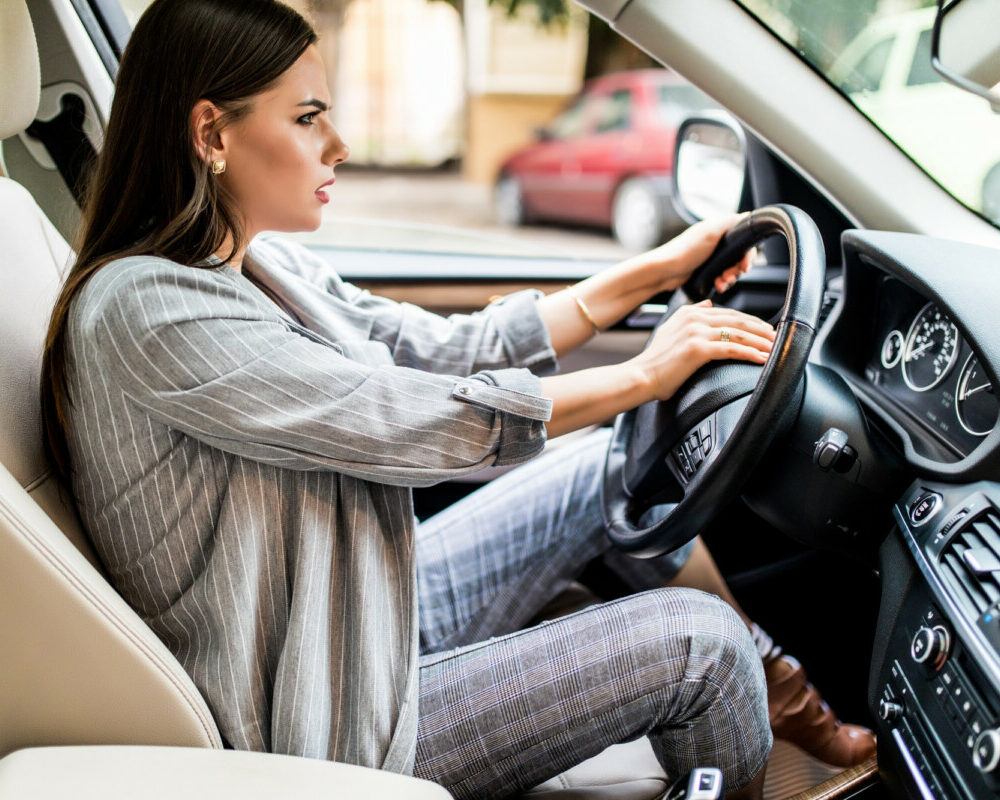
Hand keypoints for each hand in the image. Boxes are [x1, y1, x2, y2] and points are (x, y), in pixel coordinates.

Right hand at [630, 300, 775, 401]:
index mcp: (690, 313)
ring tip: (775, 348)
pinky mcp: (698, 349)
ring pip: (738, 333)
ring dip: (761, 341)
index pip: (729, 313)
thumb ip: (690, 314)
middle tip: (777, 337)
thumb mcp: (670, 329)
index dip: (750, 320)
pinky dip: (750, 353)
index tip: (765, 329)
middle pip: (738, 320)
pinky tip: (762, 358)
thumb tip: (708, 305)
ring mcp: (696, 332)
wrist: (642, 375)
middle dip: (761, 329)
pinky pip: (732, 348)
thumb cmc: (656, 360)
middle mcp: (695, 318)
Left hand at [637, 214, 755, 292]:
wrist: (665, 271)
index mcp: (718, 230)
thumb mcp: (709, 232)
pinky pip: (721, 277)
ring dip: (730, 278)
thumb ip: (730, 222)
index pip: (743, 240)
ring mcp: (711, 257)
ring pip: (731, 268)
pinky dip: (722, 282)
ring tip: (721, 283)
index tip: (745, 266)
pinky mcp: (706, 270)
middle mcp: (716, 242)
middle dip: (737, 269)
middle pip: (739, 257)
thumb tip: (747, 215)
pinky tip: (718, 286)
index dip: (747, 254)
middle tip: (729, 276)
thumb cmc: (685, 251)